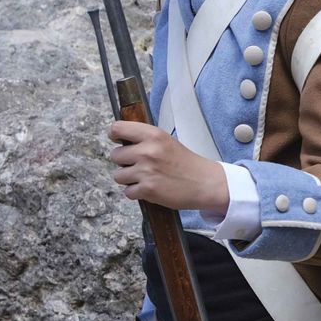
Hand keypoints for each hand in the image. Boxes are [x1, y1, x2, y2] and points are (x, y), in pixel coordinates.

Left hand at [109, 121, 227, 213]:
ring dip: (129, 179)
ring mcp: (146, 171)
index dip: (115, 136)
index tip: (119, 141)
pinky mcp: (147, 189)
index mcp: (153, 135)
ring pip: (118, 175)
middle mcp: (147, 151)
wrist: (205, 183)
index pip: (117, 128)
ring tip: (146, 177)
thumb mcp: (167, 141)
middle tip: (140, 164)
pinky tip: (151, 188)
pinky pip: (127, 191)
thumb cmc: (186, 163)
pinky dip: (137, 192)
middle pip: (115, 155)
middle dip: (125, 161)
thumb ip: (145, 139)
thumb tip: (120, 140)